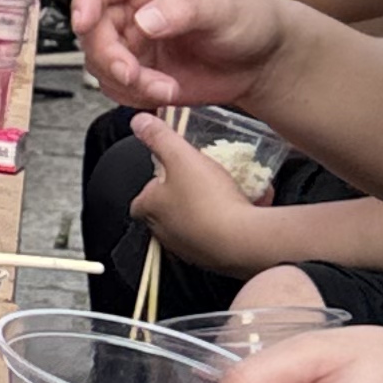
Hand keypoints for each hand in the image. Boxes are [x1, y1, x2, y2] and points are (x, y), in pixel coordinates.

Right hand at [72, 0, 285, 112]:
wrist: (262, 59)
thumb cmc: (248, 16)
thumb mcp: (222, 4)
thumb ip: (184, 8)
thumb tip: (145, 20)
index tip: (84, 22)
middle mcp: (132, 3)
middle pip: (92, 26)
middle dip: (108, 56)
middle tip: (132, 74)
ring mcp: (132, 38)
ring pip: (99, 60)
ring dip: (126, 81)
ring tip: (165, 86)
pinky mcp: (137, 68)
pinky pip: (115, 85)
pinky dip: (134, 95)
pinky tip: (166, 90)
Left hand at [128, 111, 284, 273]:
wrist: (242, 241)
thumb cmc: (208, 200)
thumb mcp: (181, 156)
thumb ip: (160, 137)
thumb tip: (139, 122)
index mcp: (150, 209)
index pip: (139, 199)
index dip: (152, 185)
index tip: (167, 174)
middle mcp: (164, 233)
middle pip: (166, 212)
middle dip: (180, 197)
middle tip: (198, 181)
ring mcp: (188, 249)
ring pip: (192, 225)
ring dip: (205, 211)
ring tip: (224, 194)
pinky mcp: (213, 259)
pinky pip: (216, 238)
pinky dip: (225, 226)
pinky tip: (242, 211)